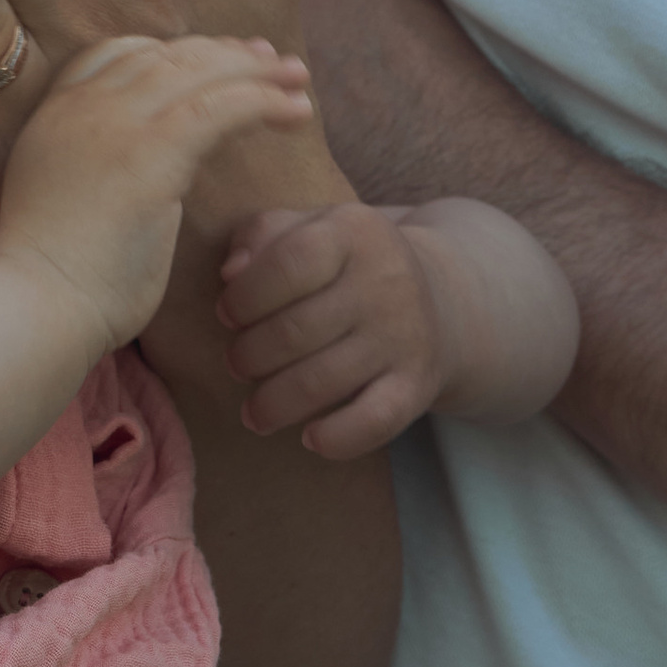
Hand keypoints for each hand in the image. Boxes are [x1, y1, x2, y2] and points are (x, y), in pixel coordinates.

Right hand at [0, 35, 315, 358]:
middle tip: (269, 57)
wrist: (37, 307)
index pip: (118, 53)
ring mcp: (115, 124)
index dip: (172, 51)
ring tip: (297, 77)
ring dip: (257, 71)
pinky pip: (221, 108)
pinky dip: (264, 101)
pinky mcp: (152, 153)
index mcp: (55, 114)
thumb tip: (135, 178)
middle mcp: (83, 106)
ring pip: (198, 74)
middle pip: (166, 56)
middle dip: (222, 52)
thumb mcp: (63, 203)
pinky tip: (296, 111)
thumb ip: (94, 172)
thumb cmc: (53, 283)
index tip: (215, 58)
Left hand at [220, 197, 581, 458]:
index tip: (227, 314)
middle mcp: (386, 281)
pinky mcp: (418, 385)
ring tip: (255, 410)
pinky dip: (335, 438)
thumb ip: (261, 235)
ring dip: (273, 403)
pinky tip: (309, 437)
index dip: (245, 296)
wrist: (439, 299)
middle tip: (237, 364)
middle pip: (296, 330)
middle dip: (249, 356)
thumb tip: (231, 273)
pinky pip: (374, 422)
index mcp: (354, 232)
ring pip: (322, 382)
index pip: (289, 262)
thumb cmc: (346, 264)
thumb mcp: (309, 228)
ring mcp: (405, 336)